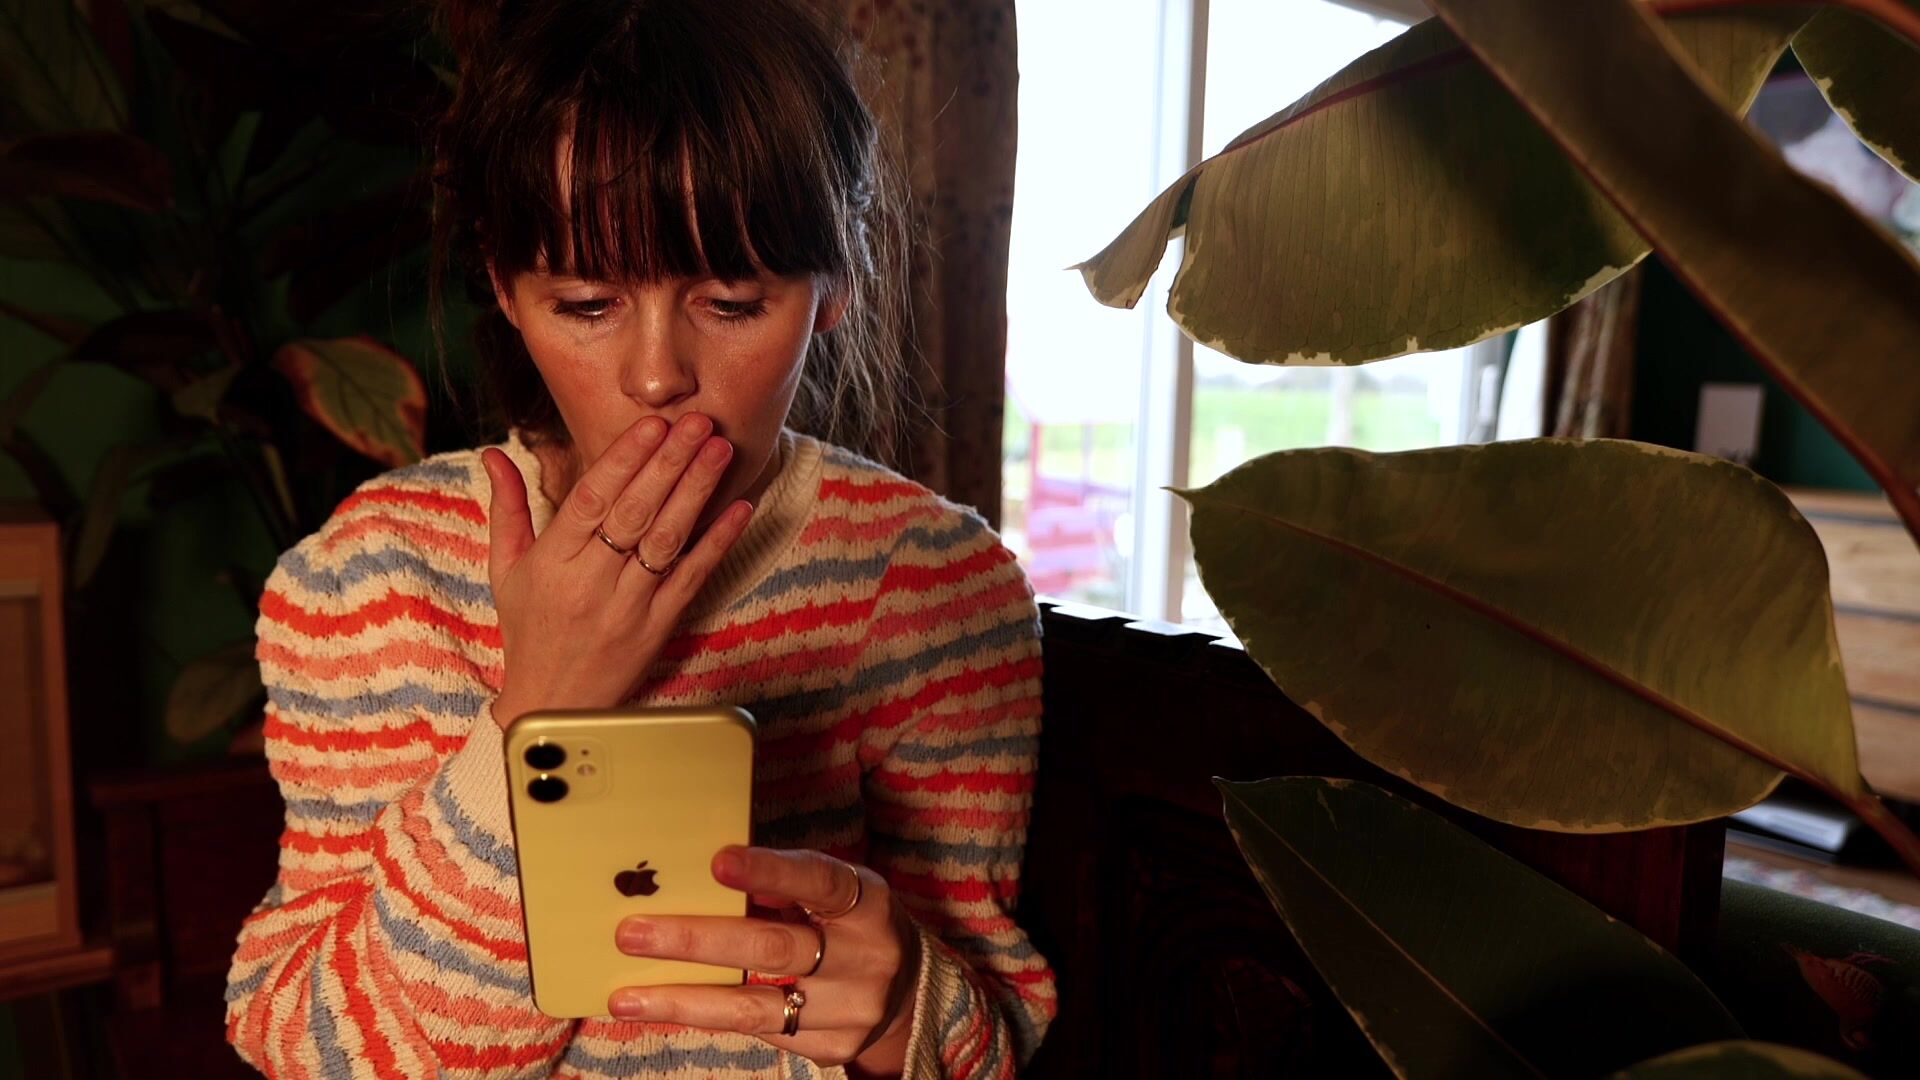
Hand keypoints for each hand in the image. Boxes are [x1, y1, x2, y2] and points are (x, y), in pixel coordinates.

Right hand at [482, 413, 752, 725]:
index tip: (651, 424)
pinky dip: (717, 541)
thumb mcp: (506, 570)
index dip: (624, 459)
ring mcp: (628, 605)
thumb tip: (495, 453)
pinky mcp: (658, 626)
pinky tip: (740, 507)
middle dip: (668, 462)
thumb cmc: (528, 629)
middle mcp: (590, 581)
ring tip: (719, 449)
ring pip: (666, 539)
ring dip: (697, 491)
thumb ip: (507, 508)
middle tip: (696, 420)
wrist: (554, 706)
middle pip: (635, 512)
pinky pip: (692, 577)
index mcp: (552, 561)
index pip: (592, 499)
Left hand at [608, 847, 922, 1069]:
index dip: (769, 870)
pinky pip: (757, 1032)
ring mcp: (850, 1010)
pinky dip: (706, 1018)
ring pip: (756, 1006)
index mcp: (868, 904)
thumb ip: (789, 883)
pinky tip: (664, 1008)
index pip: (818, 882)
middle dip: (698, 941)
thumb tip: (714, 873)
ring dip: (684, 1000)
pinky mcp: (830, 1047)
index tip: (716, 861)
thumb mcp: (834, 892)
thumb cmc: (850, 924)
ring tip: (625, 998)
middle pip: (775, 949)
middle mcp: (866, 958)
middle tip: (633, 933)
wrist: (907, 992)